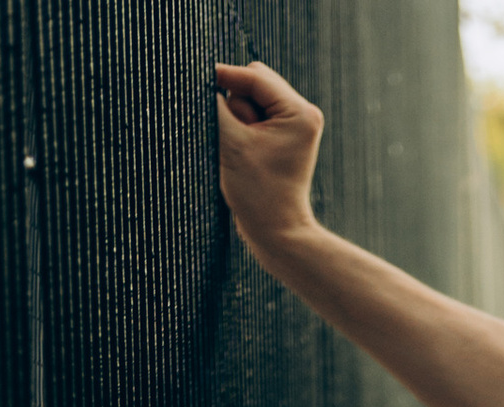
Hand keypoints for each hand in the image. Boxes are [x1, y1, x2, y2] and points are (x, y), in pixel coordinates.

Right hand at [214, 60, 323, 256]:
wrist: (277, 233)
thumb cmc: (258, 195)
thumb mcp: (231, 144)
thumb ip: (216, 107)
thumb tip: (202, 82)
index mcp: (299, 112)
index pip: (255, 76)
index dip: (225, 76)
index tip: (200, 80)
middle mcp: (304, 113)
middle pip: (255, 82)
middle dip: (237, 103)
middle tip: (237, 138)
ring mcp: (296, 125)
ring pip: (252, 99)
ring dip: (238, 118)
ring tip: (243, 151)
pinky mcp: (285, 136)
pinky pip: (256, 116)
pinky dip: (243, 128)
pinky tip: (244, 151)